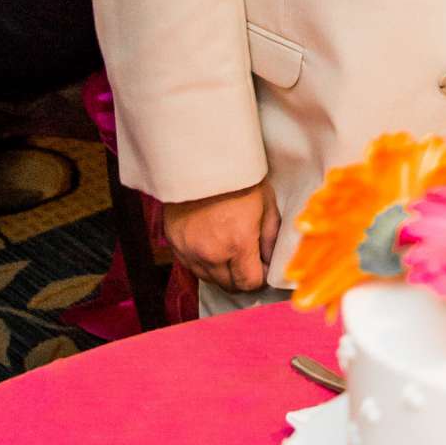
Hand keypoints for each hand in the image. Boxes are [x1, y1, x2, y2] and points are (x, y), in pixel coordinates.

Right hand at [162, 178, 279, 295]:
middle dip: (242, 277)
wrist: (200, 159)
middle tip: (248, 259)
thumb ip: (270, 238)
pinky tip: (211, 244)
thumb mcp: (266, 204)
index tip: (263, 265)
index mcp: (238, 243)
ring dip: (222, 272)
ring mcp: (189, 250)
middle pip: (229, 285)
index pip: (250, 283)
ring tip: (229, 250)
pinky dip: (203, 262)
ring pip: (209, 279)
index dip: (260, 277)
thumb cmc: (238, 178)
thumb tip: (271, 262)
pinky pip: (191, 266)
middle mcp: (211, 253)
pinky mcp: (174, 244)